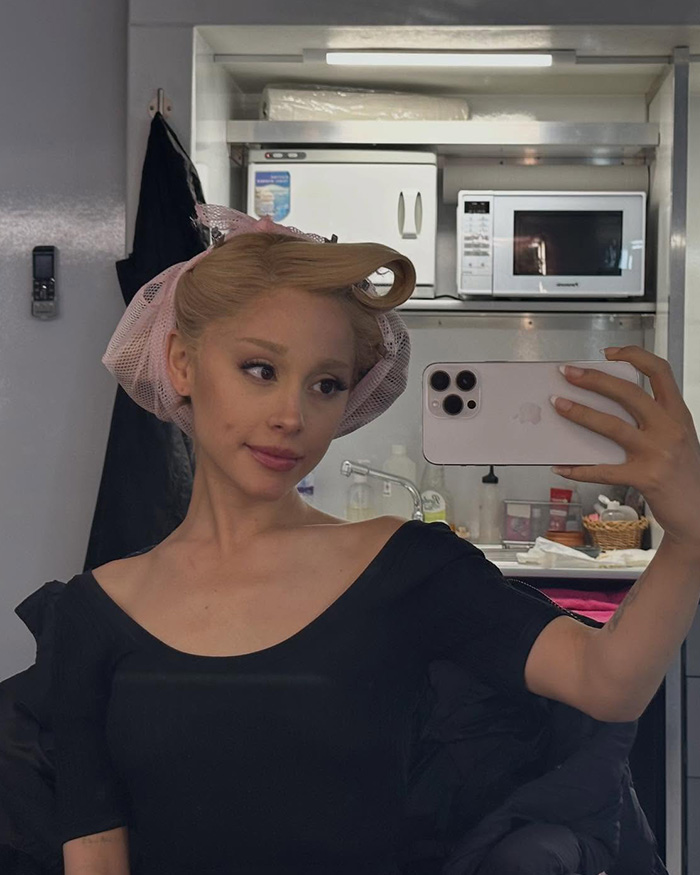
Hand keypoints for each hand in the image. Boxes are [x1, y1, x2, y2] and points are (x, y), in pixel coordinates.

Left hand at [550, 345, 699, 553]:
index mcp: (678, 413)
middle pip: (628, 393)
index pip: (660, 371)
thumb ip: (651, 421)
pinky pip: (604, 470)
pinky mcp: (645, 478)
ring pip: (611, 426)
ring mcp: (658, 453)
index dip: (634, 356)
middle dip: (594, 379)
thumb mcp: (677, 438)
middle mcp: (671, 428)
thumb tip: (601, 408)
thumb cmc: (683, 474)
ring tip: (557, 404)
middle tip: (567, 372)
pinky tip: (560, 466)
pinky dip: (579, 469)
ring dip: (579, 413)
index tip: (608, 353)